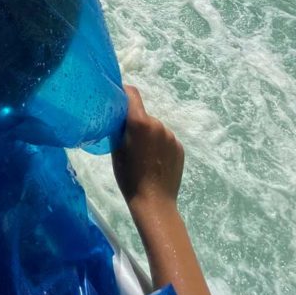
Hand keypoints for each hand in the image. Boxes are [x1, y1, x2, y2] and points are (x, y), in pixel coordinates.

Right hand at [111, 84, 183, 213]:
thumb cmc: (128, 176)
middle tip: (129, 141)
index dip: (123, 93)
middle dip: (136, 122)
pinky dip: (160, 146)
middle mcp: (157, 124)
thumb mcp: (115, 149)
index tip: (117, 100)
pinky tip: (155, 162)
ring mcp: (171, 136)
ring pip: (155, 128)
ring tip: (144, 156)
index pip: (132, 93)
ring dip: (149, 135)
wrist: (154, 201)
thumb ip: (119, 127)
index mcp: (139, 122)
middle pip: (143, 115)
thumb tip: (119, 116)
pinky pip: (166, 140)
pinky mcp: (180, 147)